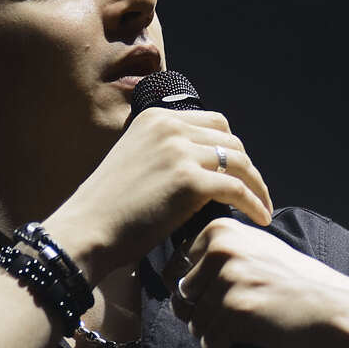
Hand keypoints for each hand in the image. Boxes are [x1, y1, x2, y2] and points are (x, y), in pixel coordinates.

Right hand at [43, 108, 273, 280]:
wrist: (87, 230)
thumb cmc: (108, 209)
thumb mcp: (135, 162)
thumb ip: (165, 154)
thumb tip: (203, 166)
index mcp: (156, 117)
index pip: (213, 123)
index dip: (229, 149)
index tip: (237, 172)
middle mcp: (170, 126)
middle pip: (230, 139)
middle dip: (245, 166)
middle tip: (253, 192)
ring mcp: (180, 152)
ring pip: (239, 162)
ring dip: (257, 185)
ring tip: (262, 207)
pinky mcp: (190, 181)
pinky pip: (237, 189)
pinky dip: (255, 203)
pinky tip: (261, 218)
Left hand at [165, 219, 348, 347]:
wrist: (333, 309)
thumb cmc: (293, 284)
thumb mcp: (254, 251)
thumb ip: (216, 256)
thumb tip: (173, 284)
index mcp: (220, 231)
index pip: (175, 270)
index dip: (193, 294)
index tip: (220, 302)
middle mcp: (221, 250)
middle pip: (181, 298)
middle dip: (201, 317)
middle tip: (231, 324)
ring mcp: (228, 280)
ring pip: (195, 324)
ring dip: (214, 339)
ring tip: (240, 339)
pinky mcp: (235, 311)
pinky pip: (210, 343)